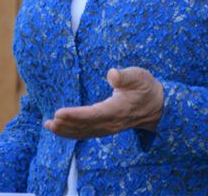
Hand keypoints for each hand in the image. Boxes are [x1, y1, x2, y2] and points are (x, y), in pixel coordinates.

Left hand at [44, 67, 163, 138]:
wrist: (157, 106)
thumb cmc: (146, 88)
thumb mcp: (139, 76)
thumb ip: (125, 76)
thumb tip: (111, 74)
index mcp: (117, 110)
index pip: (92, 115)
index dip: (75, 115)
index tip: (59, 113)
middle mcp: (111, 123)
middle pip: (85, 127)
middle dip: (66, 125)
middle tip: (49, 122)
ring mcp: (108, 128)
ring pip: (84, 133)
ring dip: (66, 131)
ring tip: (49, 126)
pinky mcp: (106, 128)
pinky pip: (86, 133)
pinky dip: (72, 133)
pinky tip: (61, 129)